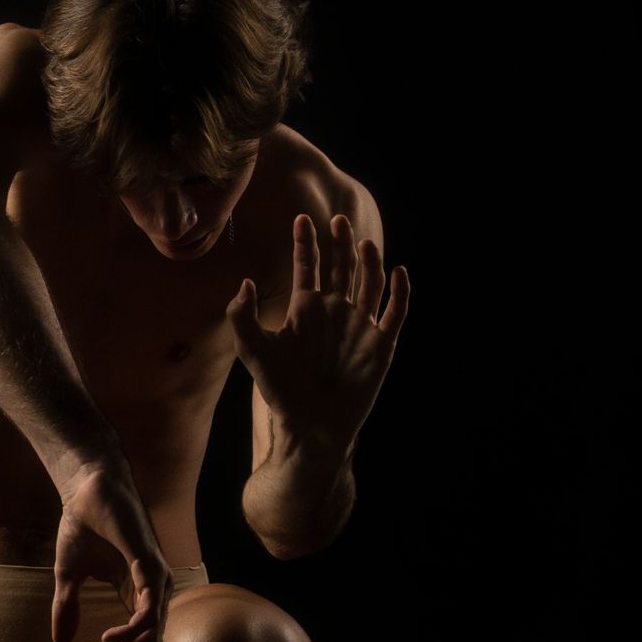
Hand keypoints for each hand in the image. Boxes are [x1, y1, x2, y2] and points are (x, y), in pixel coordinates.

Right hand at [53, 461, 172, 641]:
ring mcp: (155, 580)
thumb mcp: (68, 575)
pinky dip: (132, 628)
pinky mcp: (151, 565)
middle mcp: (151, 592)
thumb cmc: (82, 526)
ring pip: (151, 634)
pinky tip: (110, 638)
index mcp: (135, 595)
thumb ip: (68, 607)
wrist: (85, 491)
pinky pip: (149, 609)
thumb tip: (60, 641)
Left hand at [226, 213, 410, 451]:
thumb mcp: (253, 351)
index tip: (302, 218)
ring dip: (368, 262)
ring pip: (368, 283)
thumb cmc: (280, 389)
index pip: (307, 266)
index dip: (305, 242)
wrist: (310, 424)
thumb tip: (244, 283)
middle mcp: (333, 311)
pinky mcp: (381, 343)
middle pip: (340, 267)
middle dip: (339, 243)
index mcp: (305, 309)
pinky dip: (399, 292)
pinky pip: (394, 312)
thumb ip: (242, 318)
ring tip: (363, 242)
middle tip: (338, 219)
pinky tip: (398, 271)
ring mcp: (359, 324)